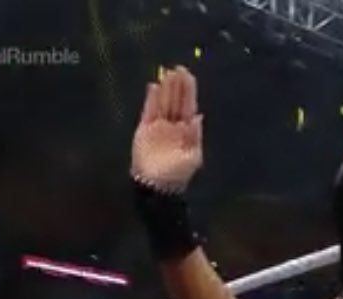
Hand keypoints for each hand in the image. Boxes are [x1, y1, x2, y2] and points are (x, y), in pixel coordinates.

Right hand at [132, 66, 203, 191]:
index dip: (188, 90)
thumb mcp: (193, 157)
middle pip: (175, 100)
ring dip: (165, 88)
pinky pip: (148, 110)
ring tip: (166, 72)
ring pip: (163, 102)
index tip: (188, 75)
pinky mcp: (144, 129)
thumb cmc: (178, 174)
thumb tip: (198, 117)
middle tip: (177, 68)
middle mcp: (173, 125)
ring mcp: (159, 126)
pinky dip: (151, 99)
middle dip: (177, 85)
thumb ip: (195, 136)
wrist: (156, 186)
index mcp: (187, 130)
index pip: (188, 105)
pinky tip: (153, 87)